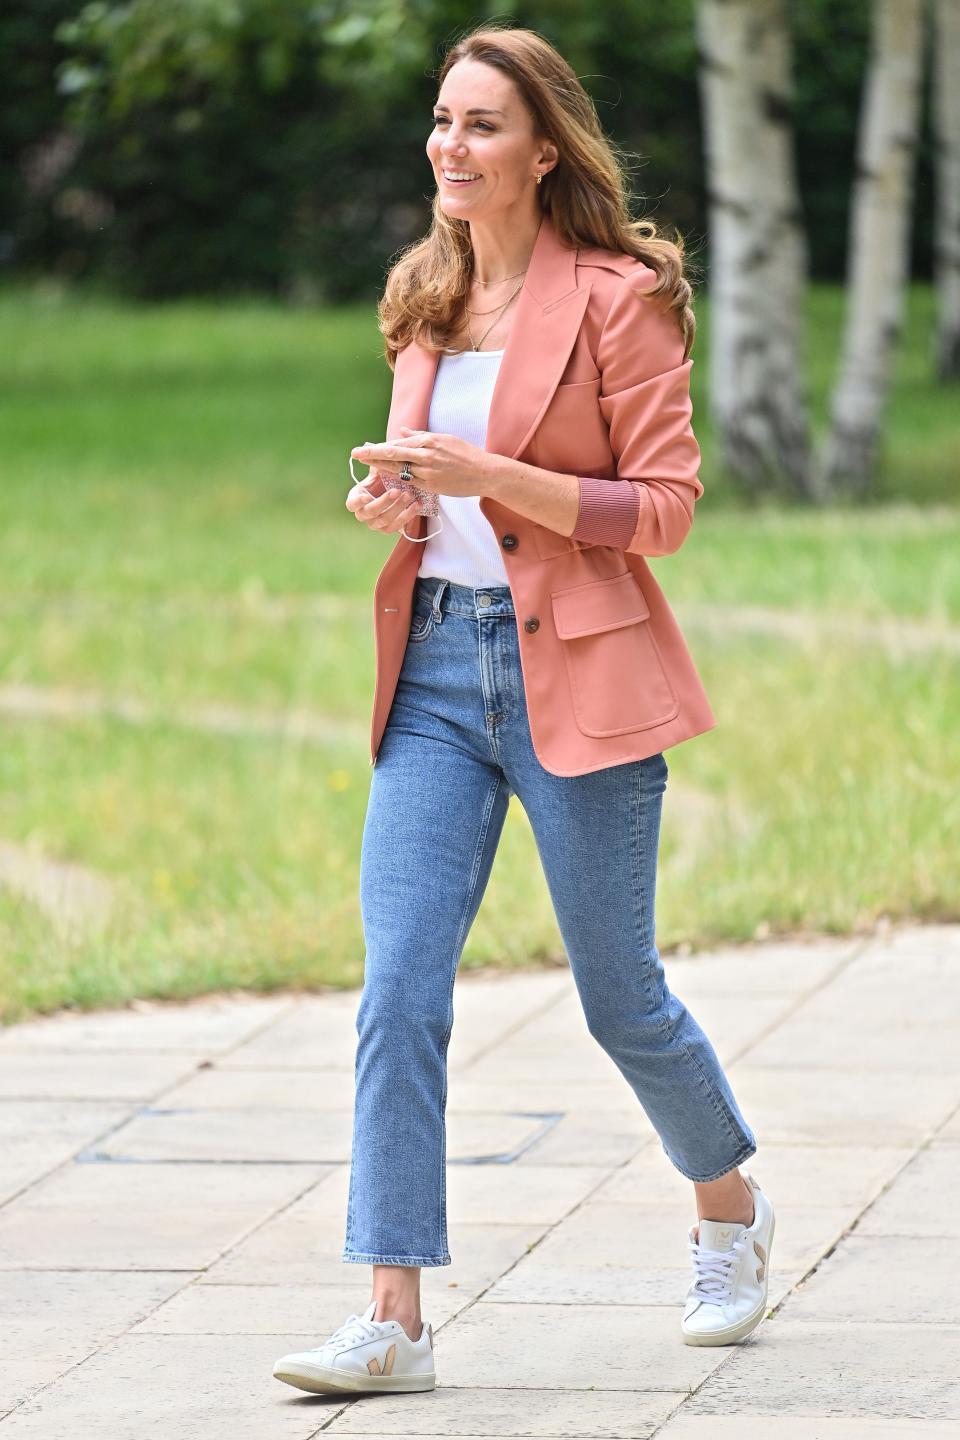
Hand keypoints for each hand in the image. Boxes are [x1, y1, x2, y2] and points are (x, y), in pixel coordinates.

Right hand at [346, 467, 421, 534]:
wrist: (398, 489)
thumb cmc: (384, 478)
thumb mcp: (379, 469)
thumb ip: (375, 463)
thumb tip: (368, 450)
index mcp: (357, 499)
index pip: (352, 504)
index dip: (357, 502)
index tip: (366, 496)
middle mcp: (364, 514)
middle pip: (371, 512)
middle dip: (384, 502)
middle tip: (396, 491)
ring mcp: (376, 523)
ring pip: (385, 520)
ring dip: (398, 508)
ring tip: (409, 495)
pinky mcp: (389, 529)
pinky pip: (397, 526)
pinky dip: (408, 515)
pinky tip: (417, 504)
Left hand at [350, 427, 495, 498]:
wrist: (484, 472)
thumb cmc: (466, 454)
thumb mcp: (444, 439)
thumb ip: (421, 435)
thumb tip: (402, 430)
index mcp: (429, 440)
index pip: (399, 442)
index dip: (381, 446)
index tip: (366, 447)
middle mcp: (426, 454)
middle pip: (393, 453)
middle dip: (372, 453)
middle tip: (356, 453)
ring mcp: (428, 470)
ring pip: (399, 468)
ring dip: (380, 466)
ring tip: (365, 465)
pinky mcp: (432, 485)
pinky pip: (409, 481)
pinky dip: (396, 479)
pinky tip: (385, 478)